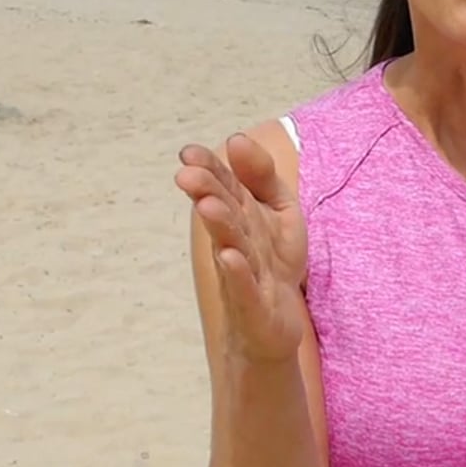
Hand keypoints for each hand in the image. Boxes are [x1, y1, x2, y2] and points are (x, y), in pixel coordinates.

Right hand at [174, 133, 310, 364]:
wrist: (274, 327)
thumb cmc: (272, 263)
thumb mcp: (278, 211)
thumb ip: (260, 175)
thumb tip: (237, 138)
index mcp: (242, 216)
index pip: (223, 187)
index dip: (207, 169)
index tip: (188, 152)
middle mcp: (236, 242)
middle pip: (222, 214)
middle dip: (206, 193)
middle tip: (187, 174)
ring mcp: (243, 274)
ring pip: (231, 246)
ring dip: (219, 226)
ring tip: (207, 206)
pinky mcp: (255, 306)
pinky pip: (246, 288)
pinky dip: (238, 273)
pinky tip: (229, 256)